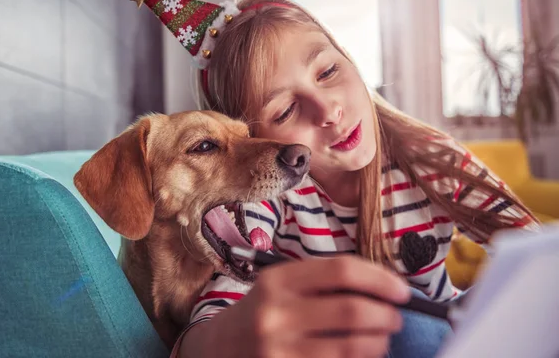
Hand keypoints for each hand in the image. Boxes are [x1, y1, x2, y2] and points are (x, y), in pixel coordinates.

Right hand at [181, 255, 410, 357]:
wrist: (216, 350)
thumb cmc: (260, 313)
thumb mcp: (279, 286)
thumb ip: (322, 283)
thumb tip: (382, 288)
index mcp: (278, 280)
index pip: (341, 270)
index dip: (380, 279)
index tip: (402, 290)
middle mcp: (276, 312)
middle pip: (352, 309)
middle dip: (386, 314)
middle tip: (396, 318)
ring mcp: (279, 348)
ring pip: (352, 346)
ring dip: (379, 342)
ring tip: (382, 339)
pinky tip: (363, 355)